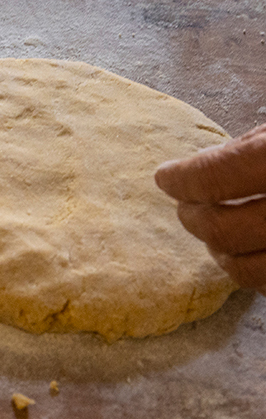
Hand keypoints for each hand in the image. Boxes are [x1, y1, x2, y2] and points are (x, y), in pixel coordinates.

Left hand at [156, 123, 265, 292]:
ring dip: (221, 253)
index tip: (165, 178)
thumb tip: (199, 164)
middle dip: (193, 218)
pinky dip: (253, 271)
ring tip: (217, 233)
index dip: (181, 180)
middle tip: (186, 207)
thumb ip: (248, 148)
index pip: (214, 178)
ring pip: (246, 270)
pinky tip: (251, 251)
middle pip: (223, 230)